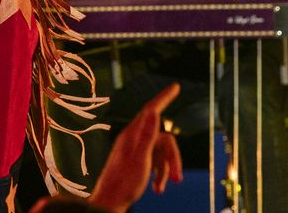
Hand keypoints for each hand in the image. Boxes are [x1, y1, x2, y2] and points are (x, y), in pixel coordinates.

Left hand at [88, 84, 184, 211]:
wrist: (109, 202)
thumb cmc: (123, 183)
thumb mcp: (140, 159)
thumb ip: (147, 135)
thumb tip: (153, 111)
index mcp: (132, 135)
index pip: (151, 110)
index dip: (164, 97)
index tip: (176, 86)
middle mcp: (134, 140)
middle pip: (164, 139)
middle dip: (173, 158)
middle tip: (178, 179)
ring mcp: (136, 151)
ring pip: (162, 153)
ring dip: (167, 170)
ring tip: (162, 188)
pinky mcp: (138, 162)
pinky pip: (156, 162)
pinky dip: (160, 175)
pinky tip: (157, 189)